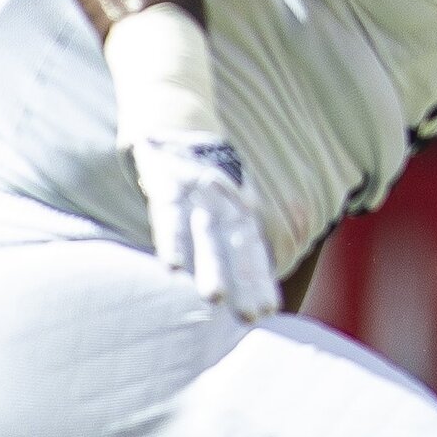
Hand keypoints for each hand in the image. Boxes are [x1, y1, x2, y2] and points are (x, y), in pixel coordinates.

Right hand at [130, 132, 278, 318]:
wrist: (177, 119)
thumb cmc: (202, 174)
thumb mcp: (225, 201)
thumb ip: (233, 235)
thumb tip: (245, 276)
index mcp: (239, 209)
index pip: (254, 249)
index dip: (261, 278)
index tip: (270, 310)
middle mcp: (223, 203)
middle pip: (236, 247)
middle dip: (245, 282)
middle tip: (251, 317)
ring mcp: (197, 193)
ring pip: (206, 234)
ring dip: (211, 266)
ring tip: (214, 299)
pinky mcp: (167, 183)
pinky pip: (169, 215)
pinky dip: (171, 240)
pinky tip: (171, 267)